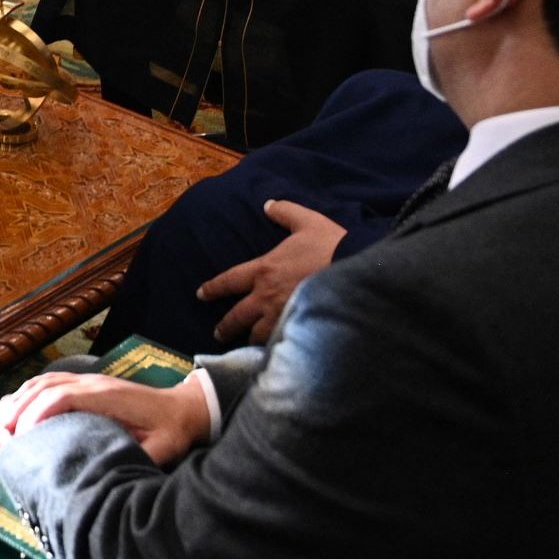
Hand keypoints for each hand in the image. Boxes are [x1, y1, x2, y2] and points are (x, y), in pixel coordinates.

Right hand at [0, 372, 213, 466]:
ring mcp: (89, 380)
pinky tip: (18, 408)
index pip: (60, 397)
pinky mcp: (88, 384)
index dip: (35, 415)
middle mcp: (93, 383)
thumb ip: (137, 458)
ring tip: (1, 425)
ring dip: (19, 399)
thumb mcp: (161, 449)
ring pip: (44, 381)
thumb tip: (112, 475)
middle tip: (0, 437)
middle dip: (17, 409)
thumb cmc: (172, 431)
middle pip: (44, 387)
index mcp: (106, 397)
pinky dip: (29, 393)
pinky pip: (51, 381)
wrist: (185, 408)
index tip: (20, 439)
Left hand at [199, 200, 347, 343]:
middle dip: (225, 326)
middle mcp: (266, 297)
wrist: (357, 271)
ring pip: (256, 334)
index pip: (229, 280)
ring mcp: (282, 316)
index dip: (213, 288)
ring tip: (244, 345)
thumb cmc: (330, 245)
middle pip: (237, 315)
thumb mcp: (306, 221)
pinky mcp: (299, 329)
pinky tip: (271, 354)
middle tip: (218, 333)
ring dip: (248, 339)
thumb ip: (285, 211)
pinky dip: (271, 348)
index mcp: (264, 270)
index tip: (201, 294)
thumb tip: (268, 204)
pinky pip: (279, 343)